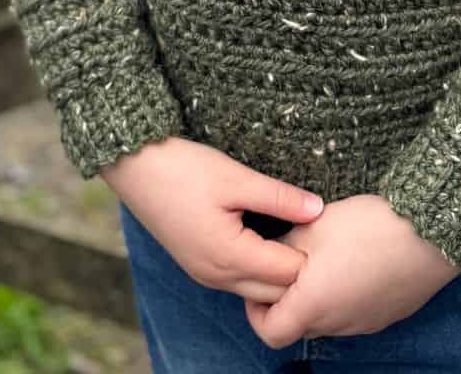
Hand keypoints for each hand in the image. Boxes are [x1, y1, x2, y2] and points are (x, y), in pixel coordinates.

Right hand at [101, 135, 324, 303]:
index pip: (288, 274)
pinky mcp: (199, 266)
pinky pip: (239, 281)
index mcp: (229, 256)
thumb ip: (279, 197)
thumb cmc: (184, 169)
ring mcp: (205, 274)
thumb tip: (318, 209)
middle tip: (314, 234)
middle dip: (298, 270)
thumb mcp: (236, 178)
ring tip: (294, 234)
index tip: (324, 228)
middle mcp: (216, 276)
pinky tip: (267, 239)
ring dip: (278, 271)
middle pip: (274, 292)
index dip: (310, 252)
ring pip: (256, 290)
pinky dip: (258, 269)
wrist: (136, 167)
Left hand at [244, 193, 460, 346]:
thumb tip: (270, 256)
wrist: (429, 232)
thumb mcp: (314, 226)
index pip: (270, 332)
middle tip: (292, 260)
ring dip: (318, 296)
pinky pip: (354, 312)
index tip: (262, 279)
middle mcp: (337, 324)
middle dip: (288, 298)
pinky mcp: (386, 315)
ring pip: (327, 319)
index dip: (256, 310)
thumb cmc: (366, 226)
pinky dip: (344, 294)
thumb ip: (284, 247)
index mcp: (313, 306)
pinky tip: (355, 261)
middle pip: (298, 325)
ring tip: (327, 256)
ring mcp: (364, 323)